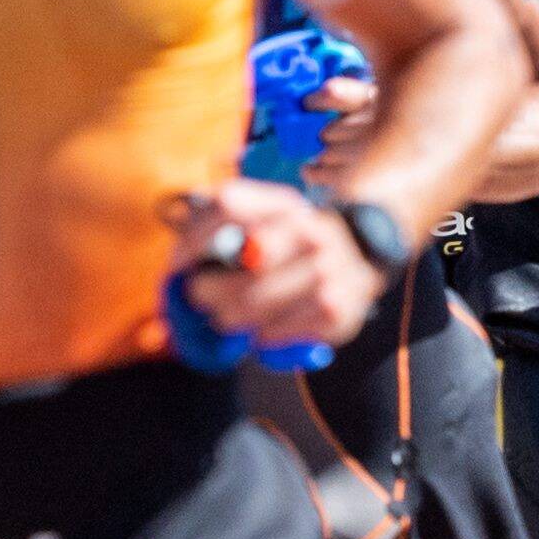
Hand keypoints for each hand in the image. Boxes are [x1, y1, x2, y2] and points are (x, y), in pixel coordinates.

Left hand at [171, 179, 389, 354]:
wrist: (361, 256)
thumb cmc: (291, 244)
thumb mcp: (265, 220)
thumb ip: (219, 230)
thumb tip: (177, 266)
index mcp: (286, 204)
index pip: (229, 204)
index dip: (195, 236)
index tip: (179, 263)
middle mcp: (312, 231)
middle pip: (247, 258)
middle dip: (211, 285)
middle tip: (199, 298)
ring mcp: (330, 271)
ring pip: (258, 301)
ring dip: (231, 315)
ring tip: (224, 318)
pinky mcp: (338, 310)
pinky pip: (281, 331)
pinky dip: (262, 335)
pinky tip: (262, 329)